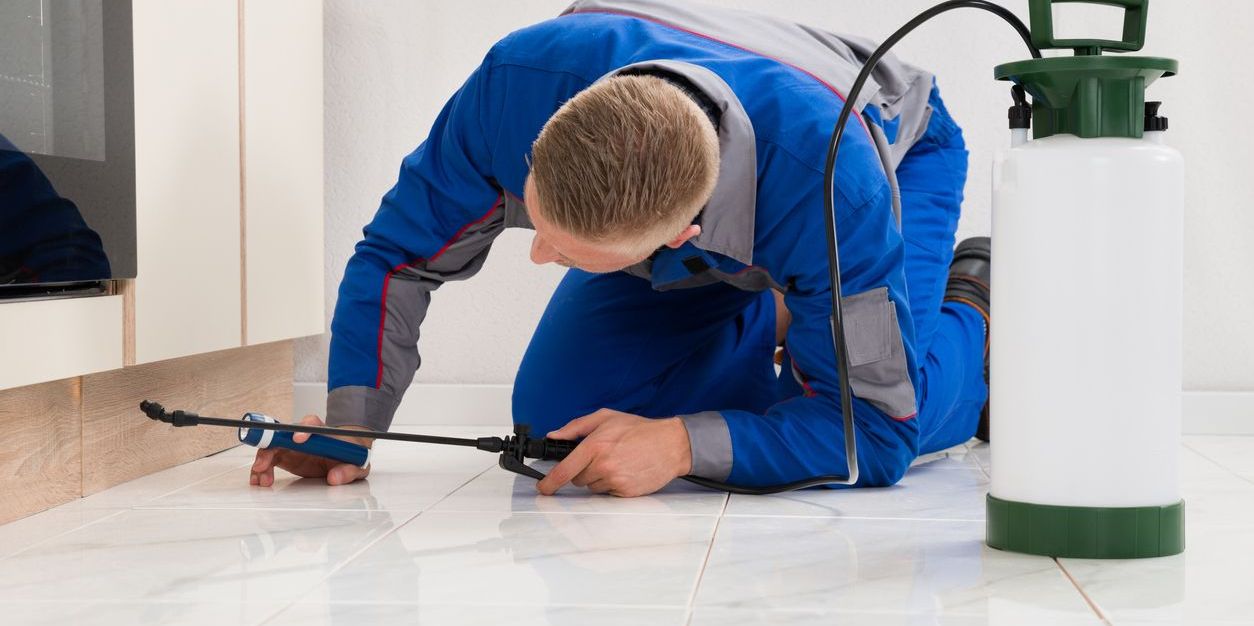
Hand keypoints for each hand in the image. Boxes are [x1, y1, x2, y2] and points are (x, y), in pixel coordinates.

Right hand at [249, 414, 372, 486]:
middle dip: (271, 446)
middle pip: (282, 434)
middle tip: (263, 464)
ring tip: (261, 479)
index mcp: (323, 433)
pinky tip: (259, 480)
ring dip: (262, 461)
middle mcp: (304, 436)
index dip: (304, 430)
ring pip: (271, 447)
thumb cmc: (351, 455)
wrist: (346, 456)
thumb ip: (349, 470)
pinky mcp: (286, 456)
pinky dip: (261, 469)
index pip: (312, 424)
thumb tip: (334, 478)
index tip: (298, 439)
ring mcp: (292, 446)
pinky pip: (269, 459)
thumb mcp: (358, 465)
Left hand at [536, 409, 691, 497]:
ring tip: (617, 462)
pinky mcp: (625, 492)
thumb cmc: (640, 430)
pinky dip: (613, 484)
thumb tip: (554, 435)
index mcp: (595, 445)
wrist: (671, 444)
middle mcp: (603, 465)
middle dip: (584, 470)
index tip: (543, 488)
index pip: (564, 470)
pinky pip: (608, 493)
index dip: (550, 482)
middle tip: (602, 457)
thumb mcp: (606, 417)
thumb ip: (576, 427)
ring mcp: (615, 480)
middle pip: (577, 479)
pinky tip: (625, 471)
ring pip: (593, 487)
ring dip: (599, 478)